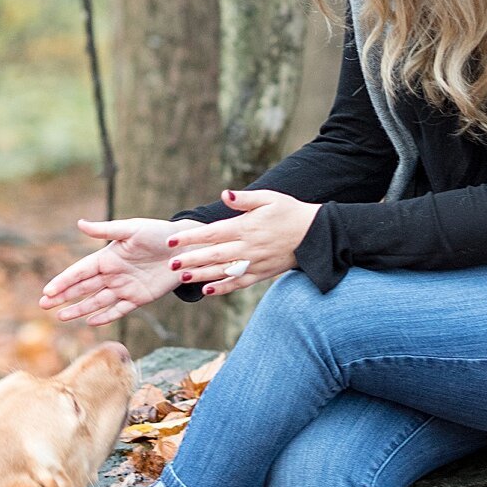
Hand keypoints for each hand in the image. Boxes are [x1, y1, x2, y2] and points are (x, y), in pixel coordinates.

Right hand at [39, 215, 195, 325]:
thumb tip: (79, 224)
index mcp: (108, 257)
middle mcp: (113, 274)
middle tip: (44, 306)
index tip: (48, 291)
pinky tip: (91, 322)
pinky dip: (105, 317)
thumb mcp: (131, 229)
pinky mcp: (139, 299)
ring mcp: (125, 288)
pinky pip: (119, 310)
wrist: (186, 249)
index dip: (64, 281)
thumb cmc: (159, 234)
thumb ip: (105, 230)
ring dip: (79, 309)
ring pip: (97, 301)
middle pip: (83, 288)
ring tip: (61, 317)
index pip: (80, 271)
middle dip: (64, 297)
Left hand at [168, 190, 318, 297]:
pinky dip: (224, 288)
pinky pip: (240, 283)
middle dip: (191, 259)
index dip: (190, 237)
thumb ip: (244, 199)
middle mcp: (248, 247)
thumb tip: (225, 195)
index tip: (172, 241)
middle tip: (171, 264)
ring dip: (202, 275)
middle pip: (214, 254)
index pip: (212, 233)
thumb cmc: (290, 211)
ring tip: (183, 278)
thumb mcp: (269, 198)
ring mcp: (255, 262)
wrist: (315, 234)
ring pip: (224, 271)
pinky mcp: (261, 274)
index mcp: (246, 227)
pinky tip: (208, 291)